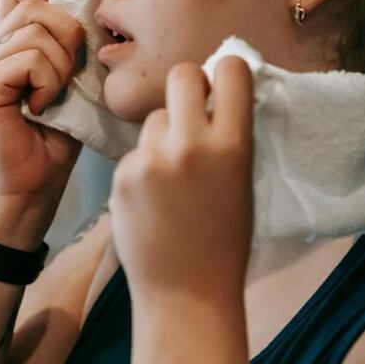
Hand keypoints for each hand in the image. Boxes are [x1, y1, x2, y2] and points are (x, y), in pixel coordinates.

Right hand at [0, 0, 85, 242]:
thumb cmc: (59, 137)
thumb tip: (89, 1)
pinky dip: (49, 82)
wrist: (35, 186)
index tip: (76, 35)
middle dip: (69, 33)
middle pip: (35, 2)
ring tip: (55, 96)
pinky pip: (30, 59)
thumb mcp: (73, 79)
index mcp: (6, 42)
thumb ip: (71, 42)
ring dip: (62, 64)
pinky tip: (42, 108)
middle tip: (70, 74)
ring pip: (36, 29)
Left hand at [108, 57, 254, 301]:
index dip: (225, 74)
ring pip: (154, 118)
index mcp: (232, 145)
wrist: (186, 293)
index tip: (222, 88)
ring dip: (162, 135)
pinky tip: (152, 200)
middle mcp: (190, 144)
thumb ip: (230, 133)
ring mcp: (151, 159)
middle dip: (188, 88)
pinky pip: (135, 151)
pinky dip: (143, 167)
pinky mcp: (122, 175)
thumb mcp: (242, 179)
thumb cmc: (224, 239)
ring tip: (172, 179)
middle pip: (182, 75)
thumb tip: (217, 91)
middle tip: (192, 113)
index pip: (229, 70)